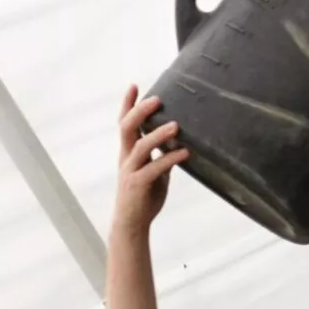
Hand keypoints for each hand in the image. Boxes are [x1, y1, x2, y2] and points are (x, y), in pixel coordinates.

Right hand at [115, 86, 186, 230]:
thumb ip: (162, 156)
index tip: (134, 85)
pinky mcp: (138, 185)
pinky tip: (184, 153)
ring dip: (159, 134)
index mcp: (128, 152)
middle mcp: (126, 158)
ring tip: (176, 125)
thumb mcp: (156, 172)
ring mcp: (131, 171)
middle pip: (127, 127)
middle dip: (140, 111)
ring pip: (141, 146)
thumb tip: (177, 142)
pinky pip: (154, 168)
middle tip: (157, 100)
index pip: (124, 123)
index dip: (128, 104)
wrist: (133, 223)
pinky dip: (170, 159)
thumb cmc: (144, 196)